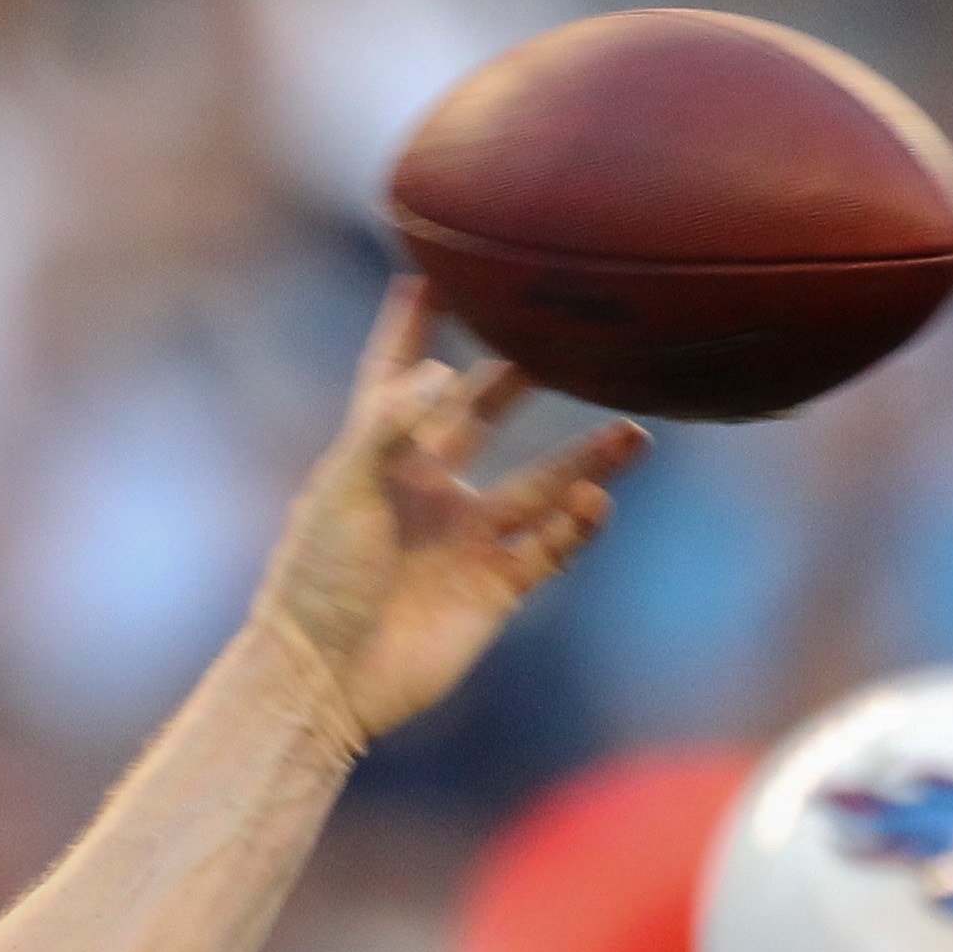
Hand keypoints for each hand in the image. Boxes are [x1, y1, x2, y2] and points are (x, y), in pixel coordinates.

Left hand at [249, 280, 646, 753]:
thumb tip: (445, 373)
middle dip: (523, 378)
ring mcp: (464, 539)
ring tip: (636, 432)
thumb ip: (388, 424)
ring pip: (541, 484)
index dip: (415, 326)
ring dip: (587, 460)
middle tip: (571, 340)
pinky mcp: (494, 590)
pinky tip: (596, 503)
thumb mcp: (343, 490)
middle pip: (485, 416)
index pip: (397, 376)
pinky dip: (578, 526)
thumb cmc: (316, 583)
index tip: (440, 269)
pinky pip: (551, 548)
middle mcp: (427, 490)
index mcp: (377, 458)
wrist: (324, 683)